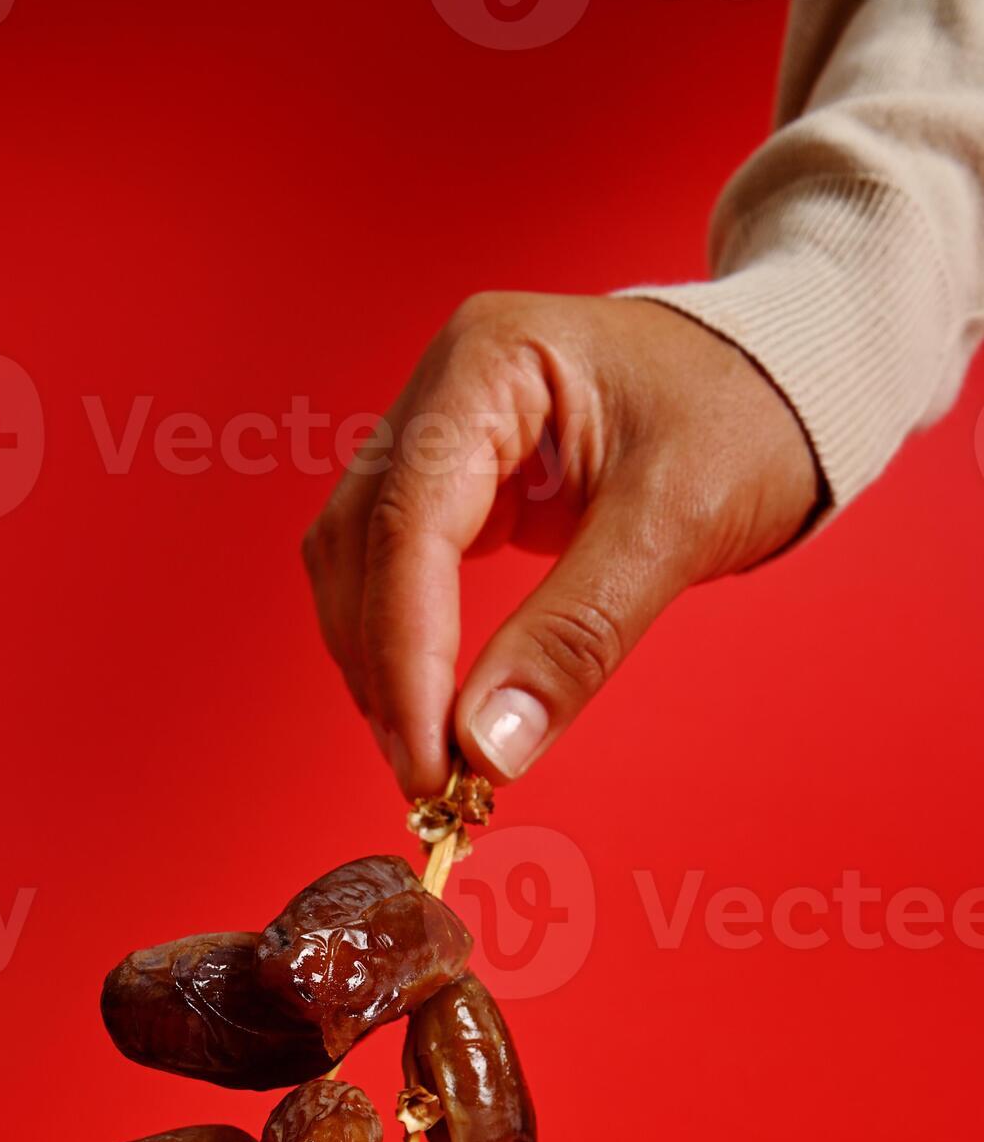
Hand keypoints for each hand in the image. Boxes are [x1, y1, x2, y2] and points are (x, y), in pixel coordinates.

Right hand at [303, 293, 820, 795]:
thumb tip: (488, 745)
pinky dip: (403, 647)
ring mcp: (439, 435)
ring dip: (381, 668)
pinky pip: (391, 572)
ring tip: (431, 758)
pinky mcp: (454, 484)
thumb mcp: (677, 521)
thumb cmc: (746, 415)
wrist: (784, 381)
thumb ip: (577, 633)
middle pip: (361, 547)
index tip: (430, 760)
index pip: (409, 525)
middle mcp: (443, 389)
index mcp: (488, 361)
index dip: (407, 655)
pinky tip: (434, 708)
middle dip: (388, 672)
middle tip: (432, 780)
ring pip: (357, 565)